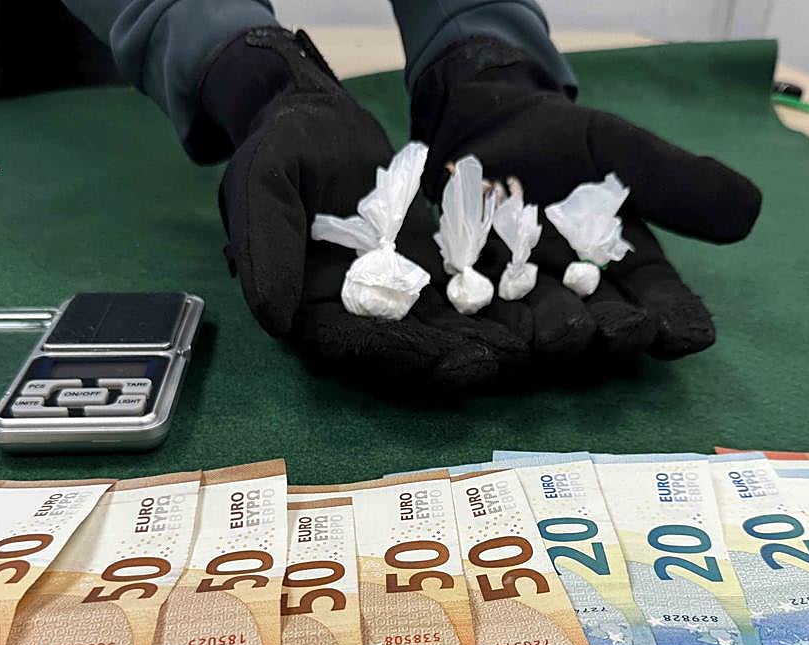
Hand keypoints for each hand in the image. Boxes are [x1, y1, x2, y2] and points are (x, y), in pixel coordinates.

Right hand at [214, 29, 525, 386]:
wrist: (313, 116)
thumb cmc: (278, 146)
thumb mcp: (264, 184)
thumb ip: (268, 247)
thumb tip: (275, 319)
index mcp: (309, 307)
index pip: (357, 347)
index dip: (405, 358)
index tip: (452, 363)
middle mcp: (355, 311)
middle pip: (411, 345)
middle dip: (461, 354)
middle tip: (512, 357)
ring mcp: (395, 291)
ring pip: (446, 323)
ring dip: (491, 333)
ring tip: (539, 337)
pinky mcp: (427, 266)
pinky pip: (465, 285)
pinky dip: (501, 296)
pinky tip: (544, 298)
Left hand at [411, 37, 762, 360]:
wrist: (489, 127)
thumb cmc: (565, 143)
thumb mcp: (624, 152)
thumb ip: (676, 182)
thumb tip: (751, 210)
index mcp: (626, 271)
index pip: (659, 302)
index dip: (675, 319)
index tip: (689, 334)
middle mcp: (578, 299)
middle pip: (600, 327)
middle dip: (612, 333)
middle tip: (622, 333)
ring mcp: (522, 303)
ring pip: (538, 329)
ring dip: (549, 337)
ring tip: (559, 338)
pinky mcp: (467, 297)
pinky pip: (474, 320)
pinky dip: (478, 331)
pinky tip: (483, 338)